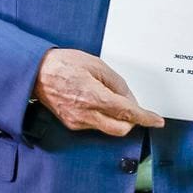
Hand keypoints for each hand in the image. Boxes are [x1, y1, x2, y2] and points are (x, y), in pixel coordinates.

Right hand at [33, 48, 163, 136]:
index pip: (127, 113)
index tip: (156, 120)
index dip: (145, 118)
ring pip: (108, 128)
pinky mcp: (71, 124)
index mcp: (94, 96)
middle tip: (133, 107)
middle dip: (132, 121)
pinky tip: (96, 102)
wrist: (36, 73)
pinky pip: (95, 125)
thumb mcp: (96, 64)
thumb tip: (128, 97)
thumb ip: (116, 82)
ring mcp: (77, 121)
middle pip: (121, 128)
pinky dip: (102, 117)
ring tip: (109, 97)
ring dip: (116, 118)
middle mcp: (86, 114)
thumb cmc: (63, 64)